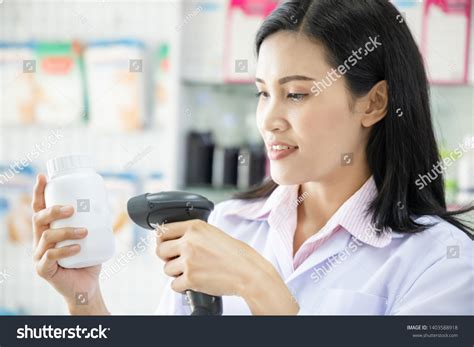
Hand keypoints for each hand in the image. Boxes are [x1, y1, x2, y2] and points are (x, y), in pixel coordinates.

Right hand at [32, 174, 107, 314]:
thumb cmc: (87, 259)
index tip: (44, 177)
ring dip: (67, 231)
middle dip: (54, 210)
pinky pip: (50, 256)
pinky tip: (77, 248)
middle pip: (39, 218)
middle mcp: (39, 240)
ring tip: (85, 232)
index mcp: (48, 230)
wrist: (87, 286)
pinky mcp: (43, 270)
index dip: (40, 192)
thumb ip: (94, 221)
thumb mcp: (91, 236)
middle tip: (72, 208)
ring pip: (47, 237)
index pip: (40, 208)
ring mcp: (39, 256)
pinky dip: (65, 250)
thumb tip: (107, 201)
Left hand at [155, 219, 299, 313]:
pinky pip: (174, 285)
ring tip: (193, 271)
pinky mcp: (191, 279)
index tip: (165, 245)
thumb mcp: (214, 233)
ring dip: (176, 273)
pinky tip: (194, 281)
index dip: (162, 240)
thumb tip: (175, 241)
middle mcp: (189, 242)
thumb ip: (194, 234)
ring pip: (166, 269)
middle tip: (179, 261)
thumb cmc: (237, 254)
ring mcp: (189, 260)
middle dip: (167, 258)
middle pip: (160, 251)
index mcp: (195, 227)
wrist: (249, 273)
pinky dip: (182, 286)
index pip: (163, 231)